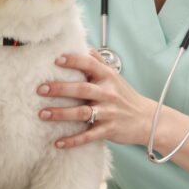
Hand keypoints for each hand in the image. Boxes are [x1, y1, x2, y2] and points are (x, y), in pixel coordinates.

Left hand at [36, 50, 154, 148]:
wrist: (147, 120)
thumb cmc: (125, 97)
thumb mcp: (114, 76)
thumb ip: (98, 62)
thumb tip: (83, 46)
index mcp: (108, 77)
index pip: (90, 64)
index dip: (74, 61)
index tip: (56, 60)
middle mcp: (108, 93)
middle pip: (82, 89)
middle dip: (60, 89)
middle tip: (40, 89)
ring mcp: (109, 112)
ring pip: (82, 112)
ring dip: (61, 114)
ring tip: (42, 114)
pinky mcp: (109, 130)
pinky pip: (89, 136)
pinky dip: (73, 140)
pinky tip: (58, 143)